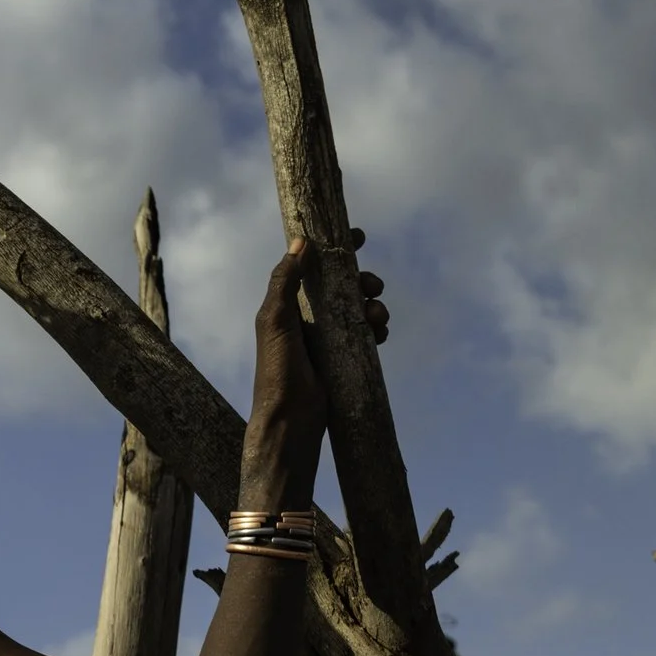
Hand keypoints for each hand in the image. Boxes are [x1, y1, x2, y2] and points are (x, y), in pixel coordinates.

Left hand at [241, 234, 388, 511]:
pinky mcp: (343, 357)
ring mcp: (326, 337)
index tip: (358, 236)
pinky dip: (376, 328)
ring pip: (358, 308)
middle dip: (364, 281)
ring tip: (378, 319)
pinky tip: (380, 335)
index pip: (313, 267)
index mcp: (288, 305)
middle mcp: (308, 318)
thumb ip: (284, 281)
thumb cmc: (277, 369)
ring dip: (374, 305)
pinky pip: (366, 333)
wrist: (291, 419)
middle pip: (343, 285)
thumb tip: (300, 242)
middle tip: (373, 286)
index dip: (336, 249)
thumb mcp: (275, 320)